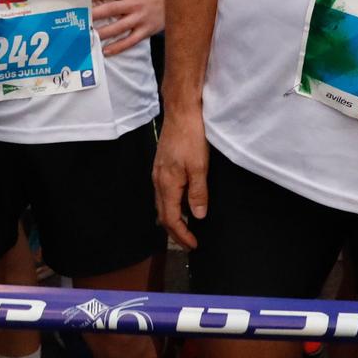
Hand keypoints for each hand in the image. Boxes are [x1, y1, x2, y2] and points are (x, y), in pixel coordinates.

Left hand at [91, 0, 163, 55]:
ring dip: (101, 33)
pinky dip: (117, 47)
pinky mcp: (146, 30)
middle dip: (93, 15)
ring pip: (118, 28)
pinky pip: (130, 41)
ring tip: (87, 37)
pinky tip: (105, 51)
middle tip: (77, 21)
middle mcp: (134, 3)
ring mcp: (140, 17)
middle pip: (110, 9)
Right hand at [153, 109, 208, 249]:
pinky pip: (163, 193)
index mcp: (167, 184)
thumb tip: (198, 216)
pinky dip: (171, 205)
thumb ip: (198, 193)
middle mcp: (158, 180)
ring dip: (173, 219)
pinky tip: (181, 204)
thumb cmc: (191, 137)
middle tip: (189, 243)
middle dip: (175, 232)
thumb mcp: (200, 167)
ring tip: (186, 228)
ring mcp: (158, 172)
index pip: (171, 218)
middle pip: (163, 214)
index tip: (193, 244)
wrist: (181, 112)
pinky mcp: (161, 165)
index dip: (182, 234)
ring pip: (162, 204)